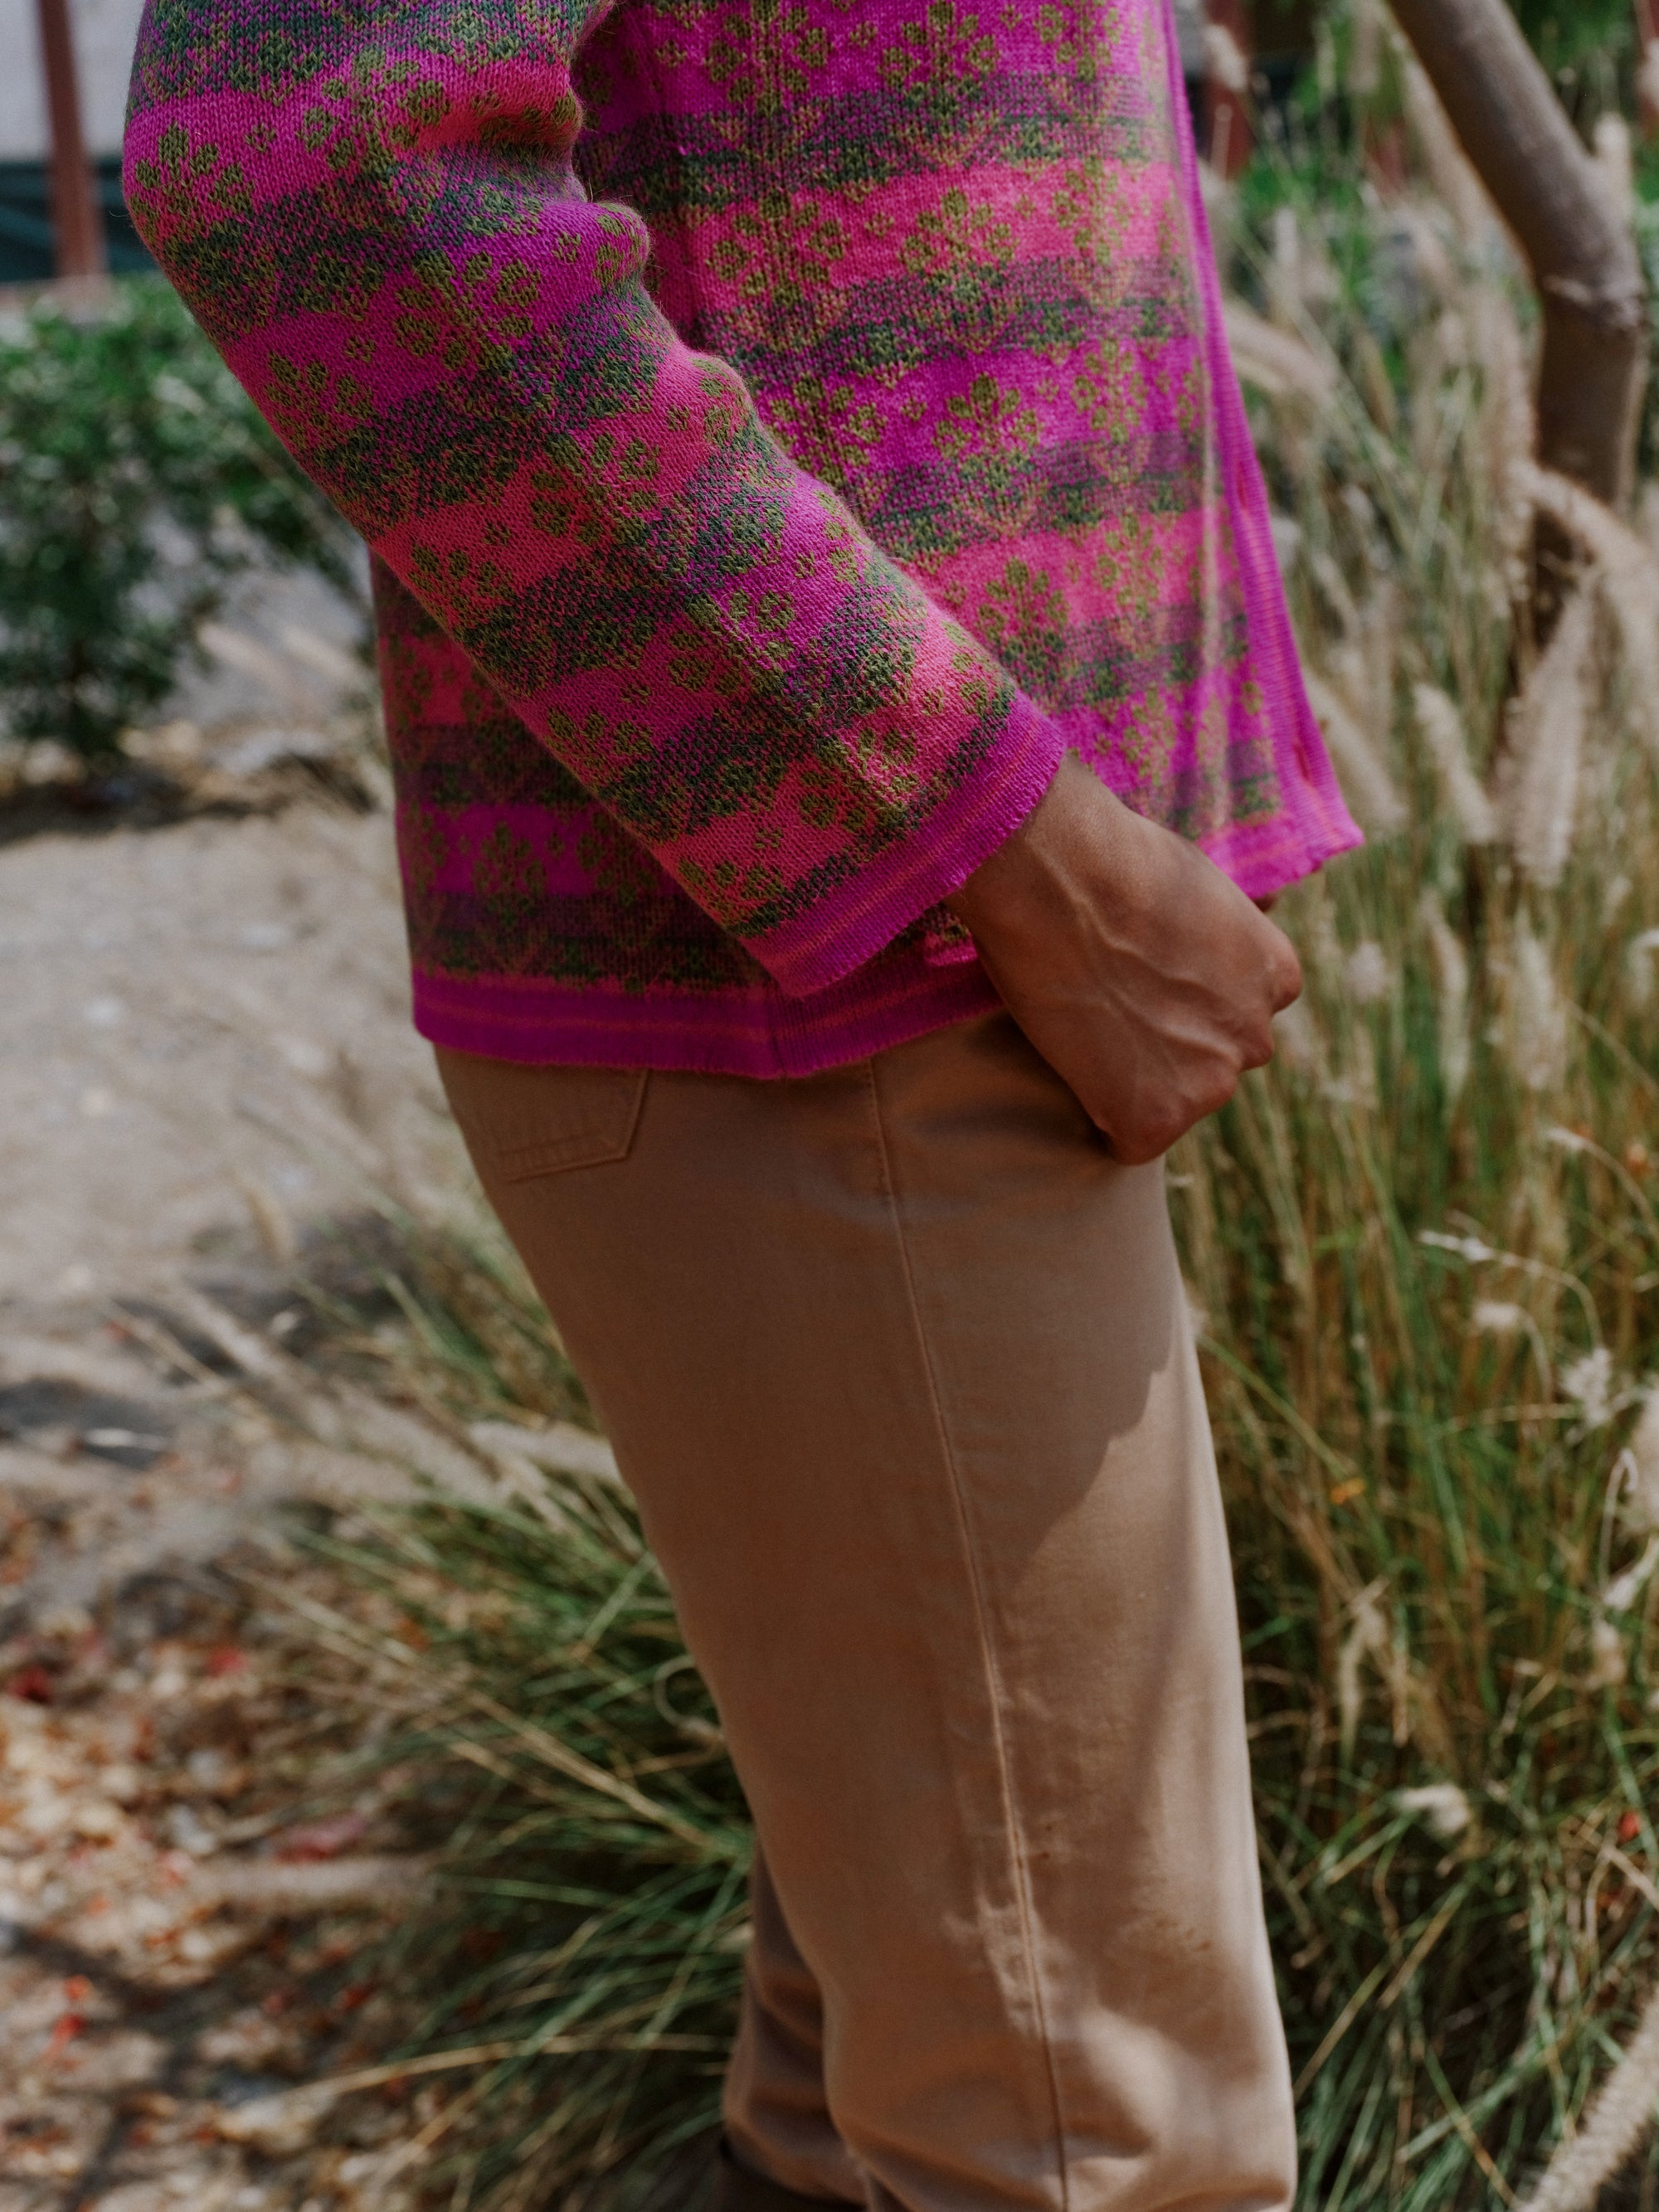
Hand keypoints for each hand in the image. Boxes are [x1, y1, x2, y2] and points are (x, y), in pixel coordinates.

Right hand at [947, 754, 1302, 1164]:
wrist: (1061, 876)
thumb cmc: (1112, 859)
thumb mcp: (1199, 886)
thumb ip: (1214, 934)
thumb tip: (1211, 935)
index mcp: (1277, 976)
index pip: (1241, 1015)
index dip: (1186, 1005)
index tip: (1146, 986)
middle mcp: (1257, 1035)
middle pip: (1211, 1063)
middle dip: (1169, 1047)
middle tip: (1109, 1007)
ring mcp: (1211, 1081)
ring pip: (1173, 1102)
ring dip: (1134, 1081)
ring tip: (1085, 1025)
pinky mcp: (1157, 1118)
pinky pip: (1128, 1142)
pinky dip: (1100, 1115)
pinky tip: (1074, 1062)